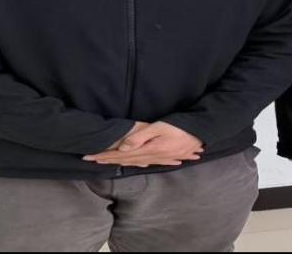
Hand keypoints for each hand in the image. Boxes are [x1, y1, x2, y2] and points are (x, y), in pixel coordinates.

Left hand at [83, 122, 203, 166]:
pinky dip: (142, 164)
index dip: (104, 156)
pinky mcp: (168, 155)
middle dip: (107, 160)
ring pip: (137, 162)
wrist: (202, 133)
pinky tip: (141, 165)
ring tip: (109, 163)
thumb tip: (123, 148)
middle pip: (126, 160)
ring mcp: (161, 157)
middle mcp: (152, 157)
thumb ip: (140, 137)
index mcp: (148, 150)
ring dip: (121, 163)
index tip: (89, 157)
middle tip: (91, 160)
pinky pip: (151, 162)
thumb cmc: (180, 127)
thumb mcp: (159, 128)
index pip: (121, 155)